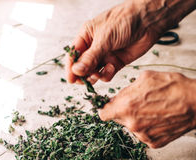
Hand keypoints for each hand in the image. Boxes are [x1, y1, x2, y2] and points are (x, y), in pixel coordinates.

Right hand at [66, 0, 194, 84]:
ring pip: (93, 72)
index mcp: (87, 36)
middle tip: (85, 80)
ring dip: (94, 76)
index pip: (74, 54)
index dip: (71, 68)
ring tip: (97, 74)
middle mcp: (94, 47)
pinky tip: (111, 68)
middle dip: (83, 74)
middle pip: (82, 66)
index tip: (70, 80)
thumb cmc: (125, 20)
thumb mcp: (105, 38)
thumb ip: (91, 57)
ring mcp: (105, 56)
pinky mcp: (115, 64)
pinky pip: (106, 74)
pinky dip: (107, 74)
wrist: (148, 21)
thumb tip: (76, 70)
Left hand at [99, 71, 195, 147]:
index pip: (103, 114)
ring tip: (154, 110)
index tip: (112, 107)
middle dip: (125, 112)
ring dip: (138, 120)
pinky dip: (149, 128)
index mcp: (126, 107)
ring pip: (132, 127)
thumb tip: (117, 98)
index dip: (107, 109)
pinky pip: (144, 135)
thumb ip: (126, 90)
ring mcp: (143, 136)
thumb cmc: (173, 87)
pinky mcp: (153, 143)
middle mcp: (132, 124)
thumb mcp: (145, 78)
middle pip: (119, 120)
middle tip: (139, 104)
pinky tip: (159, 119)